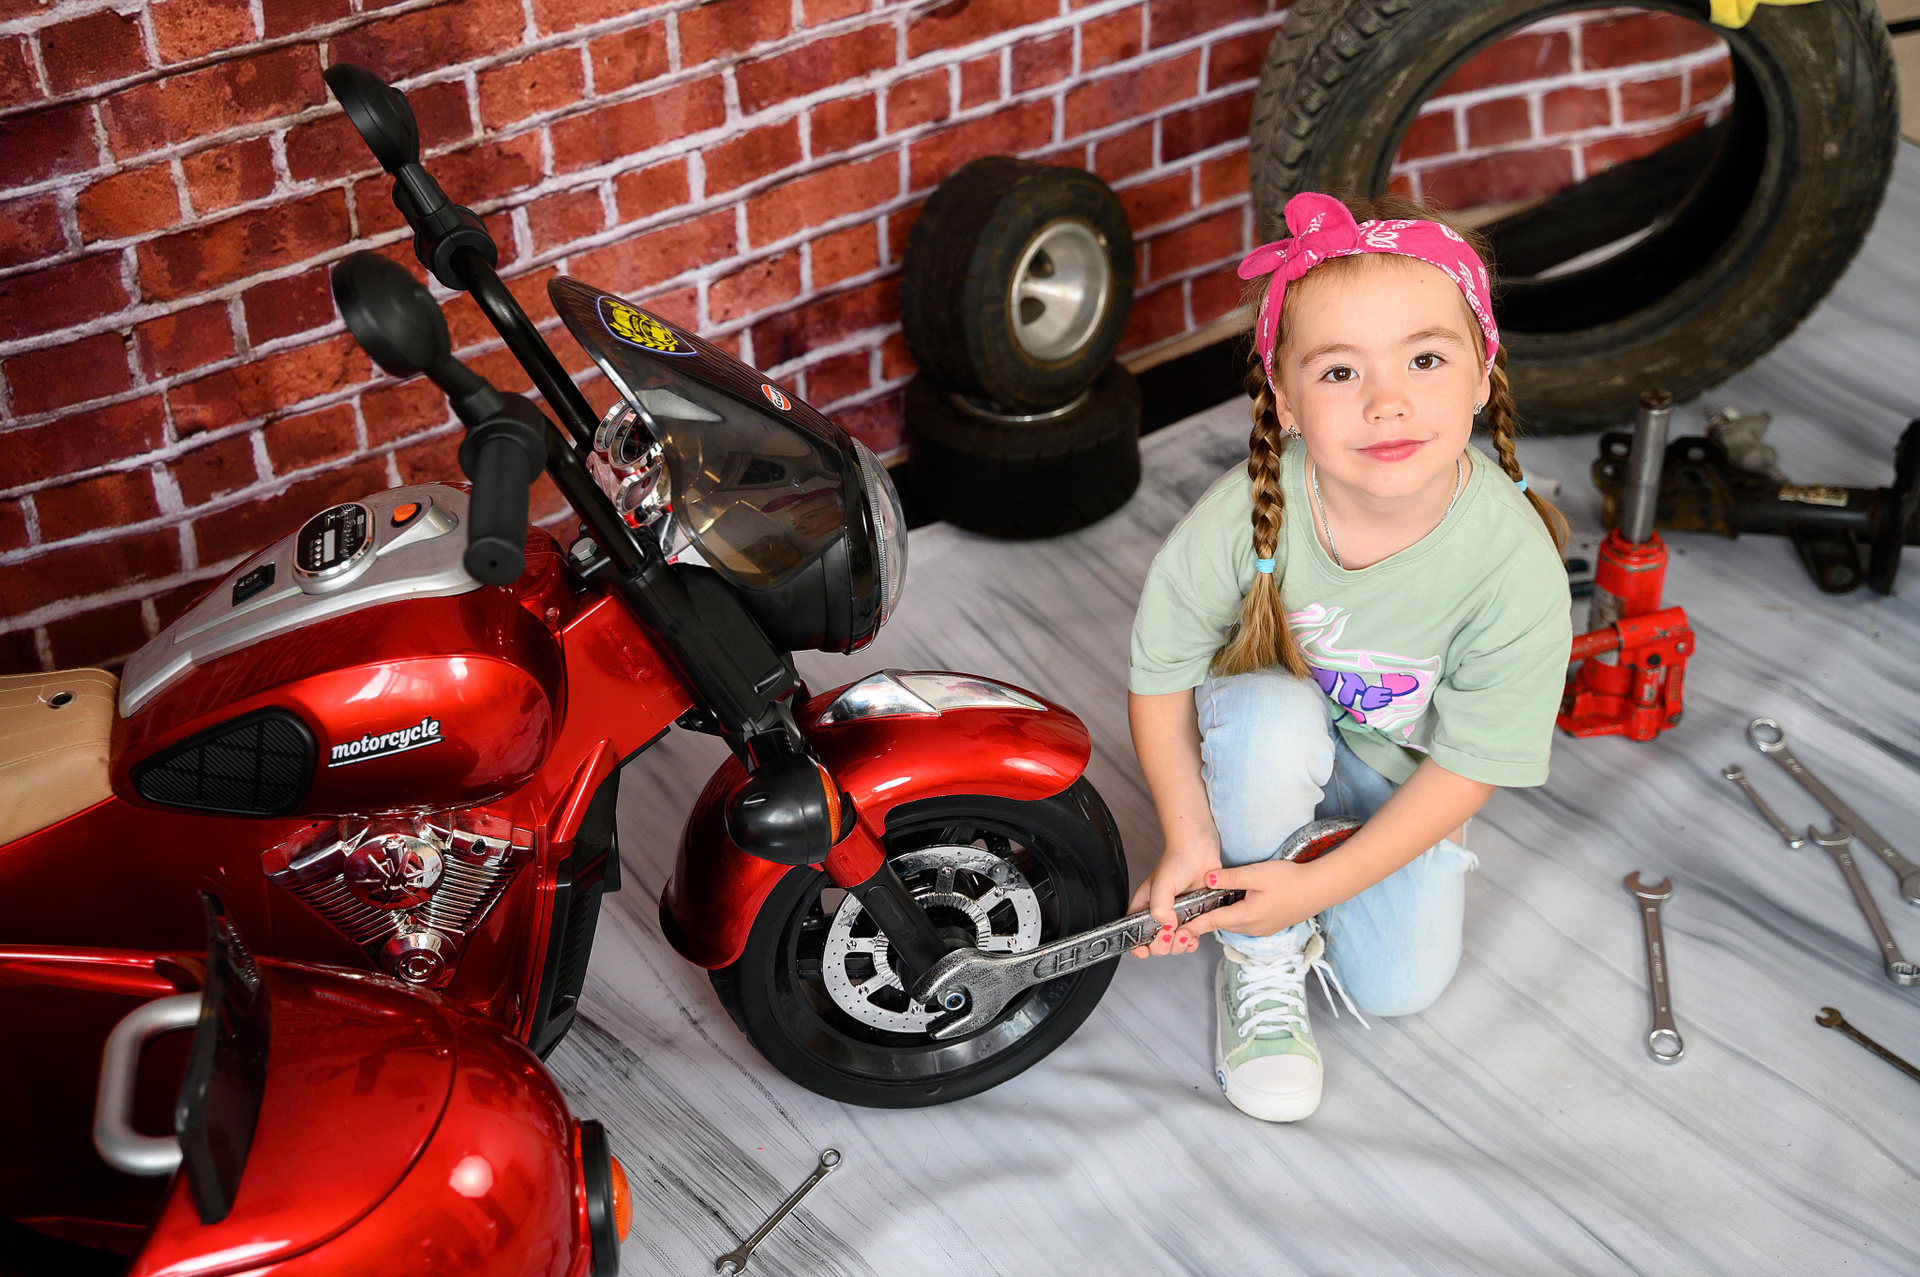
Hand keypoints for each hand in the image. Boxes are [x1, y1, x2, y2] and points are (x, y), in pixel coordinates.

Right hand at [1126, 841, 1219, 959]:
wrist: (1201, 853)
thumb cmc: (1177, 861)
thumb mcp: (1161, 884)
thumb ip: (1159, 907)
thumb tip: (1167, 926)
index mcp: (1144, 908)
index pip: (1134, 934)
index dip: (1137, 946)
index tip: (1144, 949)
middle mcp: (1159, 916)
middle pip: (1155, 945)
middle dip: (1162, 946)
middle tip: (1169, 934)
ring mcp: (1177, 918)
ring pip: (1173, 946)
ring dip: (1178, 946)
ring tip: (1183, 934)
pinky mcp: (1193, 919)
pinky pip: (1190, 940)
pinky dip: (1191, 943)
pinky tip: (1193, 935)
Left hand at [1175, 859, 1326, 942]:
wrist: (1321, 888)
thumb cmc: (1291, 879)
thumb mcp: (1257, 874)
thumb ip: (1230, 877)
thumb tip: (1206, 879)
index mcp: (1247, 916)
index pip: (1212, 922)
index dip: (1192, 925)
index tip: (1174, 930)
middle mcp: (1253, 928)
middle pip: (1221, 924)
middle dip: (1203, 922)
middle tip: (1182, 916)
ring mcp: (1263, 929)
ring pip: (1233, 924)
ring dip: (1219, 918)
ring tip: (1202, 910)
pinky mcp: (1271, 925)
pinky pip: (1246, 923)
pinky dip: (1234, 917)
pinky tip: (1232, 905)